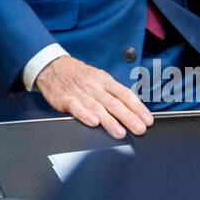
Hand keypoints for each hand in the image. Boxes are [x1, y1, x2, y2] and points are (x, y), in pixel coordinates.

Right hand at [34, 55, 153, 138]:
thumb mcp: (98, 78)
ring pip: (97, 107)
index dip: (137, 107)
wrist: (52, 66)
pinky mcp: (65, 99)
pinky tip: (93, 122)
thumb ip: (112, 93)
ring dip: (110, 121)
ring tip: (120, 132)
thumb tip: (132, 110)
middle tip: (139, 129)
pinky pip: (76, 107)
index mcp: (104, 80)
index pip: (124, 94)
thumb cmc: (78, 75)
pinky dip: (84, 115)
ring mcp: (80, 93)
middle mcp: (94, 87)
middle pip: (114, 103)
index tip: (147, 120)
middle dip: (128, 117)